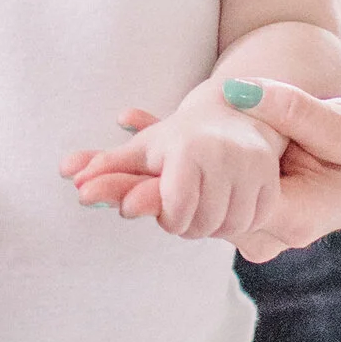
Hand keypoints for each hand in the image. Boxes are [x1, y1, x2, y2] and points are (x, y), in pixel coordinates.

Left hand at [62, 81, 284, 247]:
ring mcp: (252, 167)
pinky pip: (254, 221)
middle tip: (186, 210)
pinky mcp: (272, 180)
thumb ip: (108, 166)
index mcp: (187, 149)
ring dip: (215, 226)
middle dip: (190, 224)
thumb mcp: (144, 150)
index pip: (175, 212)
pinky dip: (239, 222)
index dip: (169, 218)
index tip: (167, 209)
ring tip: (205, 208)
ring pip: (229, 227)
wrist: (233, 114)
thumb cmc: (180, 137)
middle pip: (202, 224)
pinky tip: (228, 207)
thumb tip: (69, 175)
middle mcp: (223, 155)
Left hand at [65, 83, 340, 257]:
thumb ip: (290, 109)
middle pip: (188, 217)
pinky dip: (159, 178)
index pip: (213, 215)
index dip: (166, 204)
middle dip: (137, 198)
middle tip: (84, 186)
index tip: (122, 196)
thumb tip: (240, 90)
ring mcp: (251, 223)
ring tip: (84, 176)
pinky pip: (193, 196)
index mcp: (287, 214)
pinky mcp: (240, 210)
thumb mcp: (336, 122)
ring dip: (138, 188)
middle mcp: (262, 228)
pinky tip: (121, 144)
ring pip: (184, 208)